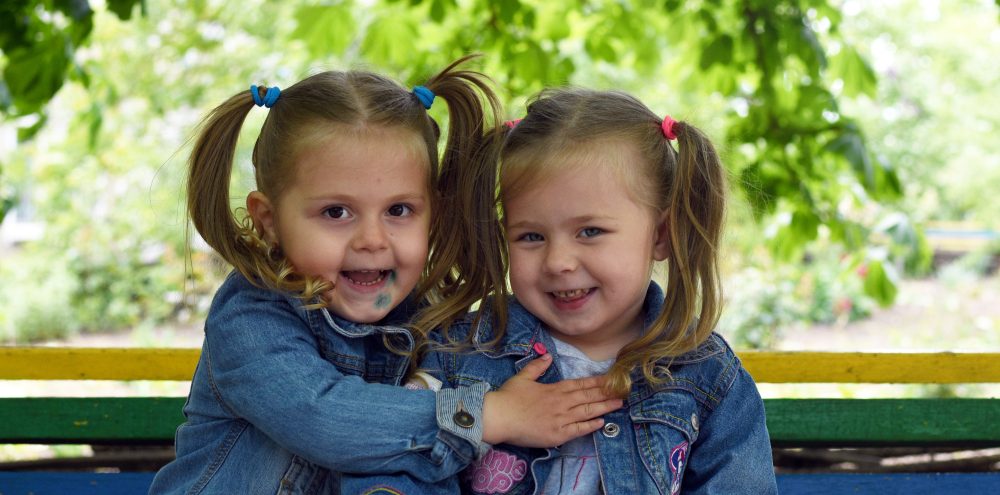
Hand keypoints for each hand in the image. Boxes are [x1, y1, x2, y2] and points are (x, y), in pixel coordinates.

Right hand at [481, 354, 622, 446]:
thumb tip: (547, 356)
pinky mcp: (557, 435)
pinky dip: (590, 426)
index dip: (598, 382)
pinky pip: (578, 430)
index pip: (581, 384)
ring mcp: (561, 420)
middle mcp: (562, 403)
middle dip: (607, 394)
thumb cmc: (509, 397)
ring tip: (618, 404)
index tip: (612, 379)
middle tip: (623, 391)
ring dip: (604, 408)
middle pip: (589, 397)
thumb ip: (537, 367)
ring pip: (587, 412)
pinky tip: (601, 422)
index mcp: (555, 389)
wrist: (499, 417)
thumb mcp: (523, 377)